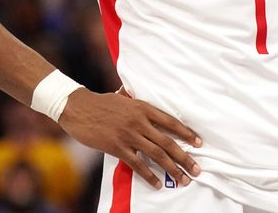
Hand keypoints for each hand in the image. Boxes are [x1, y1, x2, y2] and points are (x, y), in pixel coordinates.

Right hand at [59, 88, 201, 188]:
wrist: (78, 108)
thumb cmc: (100, 102)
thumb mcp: (122, 97)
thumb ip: (134, 100)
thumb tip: (136, 94)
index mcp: (143, 108)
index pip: (171, 122)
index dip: (187, 133)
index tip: (199, 143)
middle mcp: (139, 122)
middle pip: (168, 142)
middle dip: (184, 157)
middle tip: (197, 169)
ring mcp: (129, 135)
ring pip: (156, 154)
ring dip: (172, 168)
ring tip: (183, 179)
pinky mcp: (117, 147)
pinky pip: (137, 164)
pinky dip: (149, 175)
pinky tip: (157, 183)